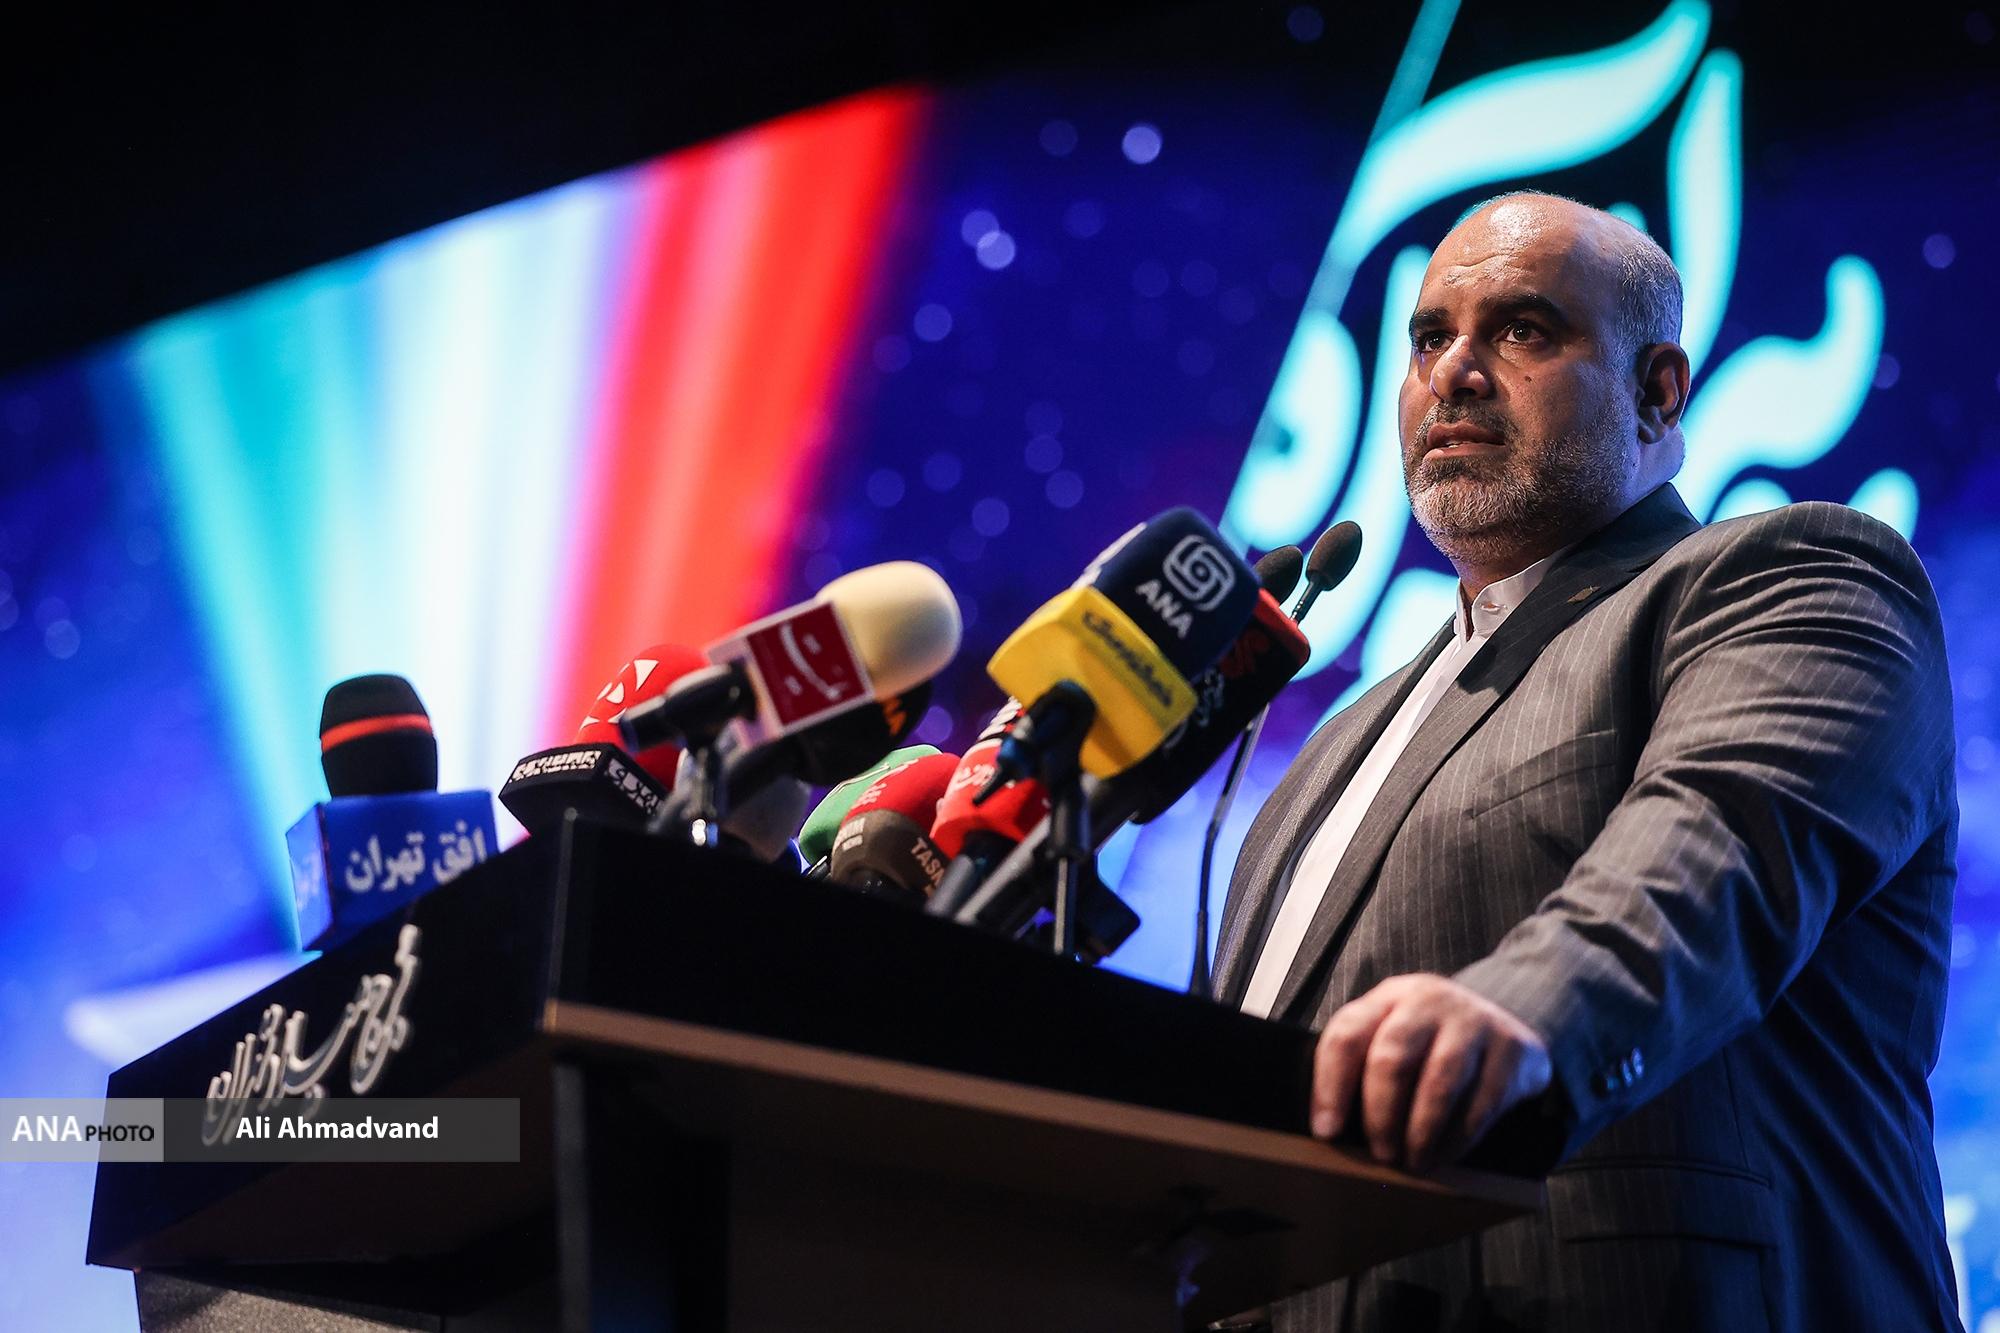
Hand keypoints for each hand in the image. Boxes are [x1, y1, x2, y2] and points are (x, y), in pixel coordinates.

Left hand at [1310, 973, 1551, 1173]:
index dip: (1331, 1086)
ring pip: (1439, 1083)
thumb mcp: (1395, 1034)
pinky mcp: (1512, 1049)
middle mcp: (1429, 1000)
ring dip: (1421, 1132)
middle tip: (1380, 1154)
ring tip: (1413, 1163)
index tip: (1326, 1132)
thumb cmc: (1433, 1043)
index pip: (1347, 1035)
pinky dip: (1458, 1138)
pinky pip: (1482, 1102)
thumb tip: (1332, 1129)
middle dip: (1380, 1114)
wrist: (1506, 1025)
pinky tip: (1444, 1156)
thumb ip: (1364, 1065)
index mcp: (1388, 997)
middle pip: (1392, 1058)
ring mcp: (1474, 1021)